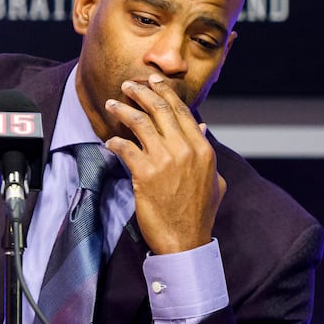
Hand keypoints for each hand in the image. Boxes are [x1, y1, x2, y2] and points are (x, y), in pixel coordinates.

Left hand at [103, 73, 225, 253]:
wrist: (185, 241)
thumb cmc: (199, 213)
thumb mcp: (214, 179)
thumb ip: (206, 151)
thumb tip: (202, 126)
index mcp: (202, 149)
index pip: (182, 111)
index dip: (166, 92)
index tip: (154, 82)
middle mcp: (185, 150)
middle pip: (160, 110)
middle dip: (142, 92)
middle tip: (128, 85)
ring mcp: (164, 161)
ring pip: (140, 123)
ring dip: (123, 109)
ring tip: (112, 103)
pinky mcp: (144, 174)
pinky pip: (125, 148)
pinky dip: (115, 141)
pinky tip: (109, 141)